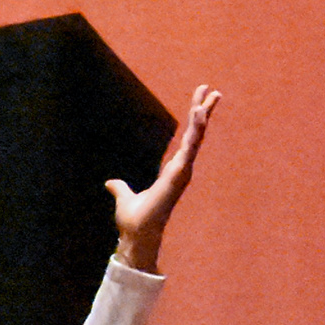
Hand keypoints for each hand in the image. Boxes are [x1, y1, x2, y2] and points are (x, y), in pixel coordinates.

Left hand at [109, 85, 215, 272]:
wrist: (136, 233)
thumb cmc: (135, 220)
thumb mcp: (124, 198)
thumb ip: (120, 188)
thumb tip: (110, 183)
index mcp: (171, 171)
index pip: (186, 141)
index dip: (193, 123)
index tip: (199, 102)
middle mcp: (181, 169)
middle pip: (196, 135)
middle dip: (204, 112)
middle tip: (213, 91)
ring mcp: (182, 171)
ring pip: (196, 138)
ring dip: (202, 118)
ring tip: (208, 97)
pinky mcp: (179, 175)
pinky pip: (189, 149)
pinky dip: (195, 132)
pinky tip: (199, 115)